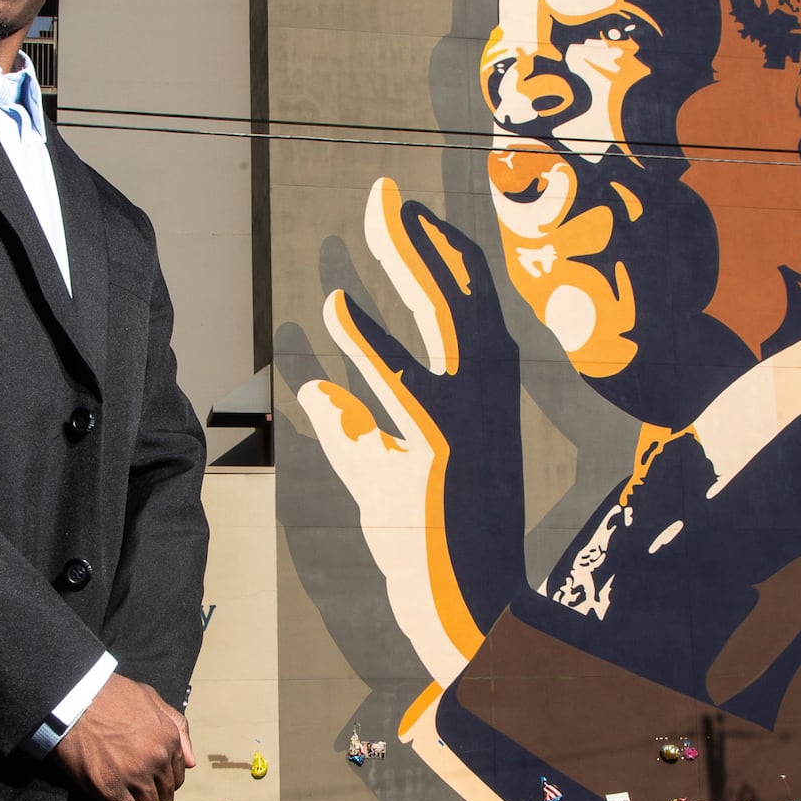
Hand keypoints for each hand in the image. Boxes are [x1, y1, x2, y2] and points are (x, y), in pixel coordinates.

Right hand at [54, 673, 194, 800]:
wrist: (74, 698)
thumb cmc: (108, 694)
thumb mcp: (150, 698)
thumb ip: (176, 726)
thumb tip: (190, 762)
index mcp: (168, 738)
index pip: (178, 776)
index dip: (166, 782)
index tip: (155, 784)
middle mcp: (156, 759)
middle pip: (166, 795)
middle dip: (156, 798)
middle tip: (143, 798)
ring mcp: (133, 775)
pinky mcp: (109, 788)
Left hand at [297, 178, 524, 689]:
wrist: (466, 611)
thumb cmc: (426, 541)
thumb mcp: (380, 473)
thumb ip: (350, 425)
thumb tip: (314, 387)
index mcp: (484, 389)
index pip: (467, 300)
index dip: (434, 249)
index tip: (403, 210)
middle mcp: (487, 396)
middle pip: (458, 292)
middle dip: (418, 235)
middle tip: (384, 189)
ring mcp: (464, 424)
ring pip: (444, 321)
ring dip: (408, 260)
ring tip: (375, 215)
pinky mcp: (435, 456)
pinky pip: (402, 386)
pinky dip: (370, 341)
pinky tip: (339, 305)